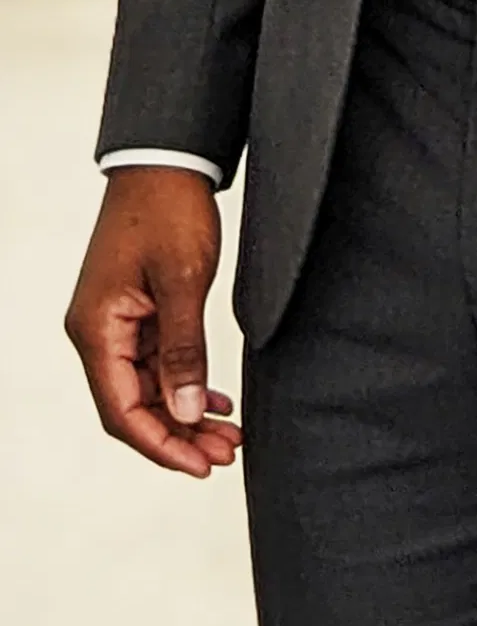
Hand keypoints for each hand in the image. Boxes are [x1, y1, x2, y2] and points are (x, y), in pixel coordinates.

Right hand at [66, 167, 241, 478]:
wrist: (166, 159)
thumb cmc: (169, 208)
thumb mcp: (182, 280)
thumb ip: (183, 349)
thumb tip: (184, 412)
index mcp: (97, 329)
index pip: (122, 411)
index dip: (162, 445)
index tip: (202, 466)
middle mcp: (98, 331)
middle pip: (134, 406)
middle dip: (179, 435)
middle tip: (227, 452)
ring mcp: (115, 322)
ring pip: (148, 387)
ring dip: (185, 411)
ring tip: (229, 433)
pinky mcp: (136, 310)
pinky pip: (156, 362)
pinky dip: (185, 381)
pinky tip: (216, 399)